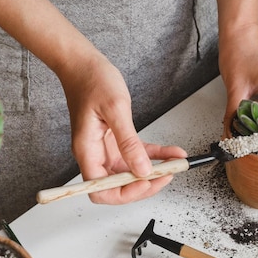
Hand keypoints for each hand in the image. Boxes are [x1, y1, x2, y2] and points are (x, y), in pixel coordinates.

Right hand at [59, 51, 186, 203]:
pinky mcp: (115, 140)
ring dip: (153, 171)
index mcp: (87, 150)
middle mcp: (95, 154)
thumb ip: (129, 142)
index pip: (100, 190)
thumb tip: (142, 169)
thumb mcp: (115, 110)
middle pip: (117, 186)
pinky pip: (136, 154)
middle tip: (166, 175)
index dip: (124, 193)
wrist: (83, 64)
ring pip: (130, 172)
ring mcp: (105, 149)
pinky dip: (154, 156)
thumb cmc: (91, 81)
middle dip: (143, 184)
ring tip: (174, 165)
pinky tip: (170, 153)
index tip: (146, 182)